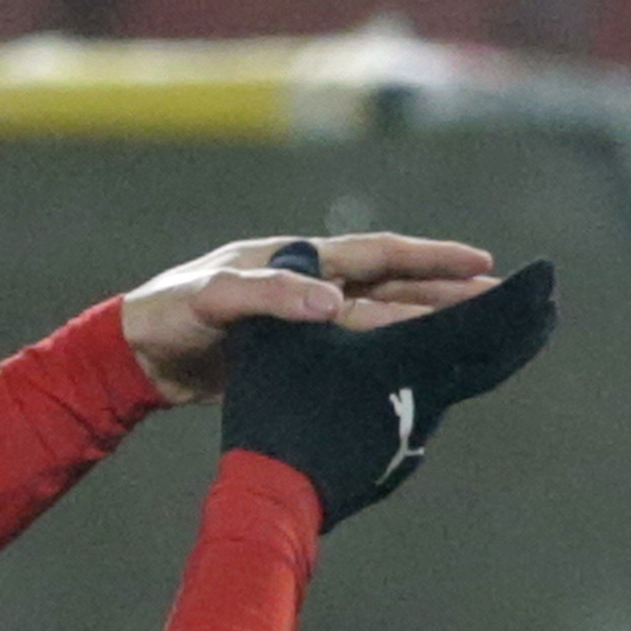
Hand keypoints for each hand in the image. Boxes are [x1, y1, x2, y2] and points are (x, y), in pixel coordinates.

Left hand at [122, 234, 500, 405]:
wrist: (132, 356)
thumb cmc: (168, 315)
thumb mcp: (214, 299)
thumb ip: (270, 297)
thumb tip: (333, 302)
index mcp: (298, 260)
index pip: (379, 255)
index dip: (430, 259)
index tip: (481, 264)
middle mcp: (308, 285)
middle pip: (390, 286)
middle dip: (443, 292)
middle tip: (498, 300)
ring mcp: (302, 321)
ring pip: (377, 320)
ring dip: (420, 325)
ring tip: (468, 335)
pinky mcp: (292, 356)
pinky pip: (351, 353)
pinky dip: (382, 359)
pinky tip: (407, 374)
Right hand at [220, 255, 555, 525]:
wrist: (271, 493)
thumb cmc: (275, 406)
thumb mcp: (280, 334)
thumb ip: (297, 290)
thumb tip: (303, 260)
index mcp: (407, 351)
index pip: (483, 316)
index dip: (518, 292)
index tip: (547, 275)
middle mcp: (426, 392)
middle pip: (491, 356)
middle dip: (521, 326)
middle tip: (547, 309)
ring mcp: (415, 432)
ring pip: (460, 386)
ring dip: (481, 358)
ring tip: (491, 342)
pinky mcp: (397, 461)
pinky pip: (429, 414)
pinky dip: (439, 392)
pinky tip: (426, 390)